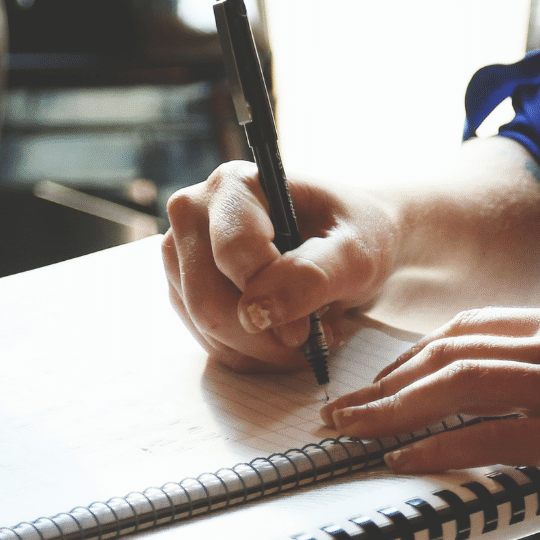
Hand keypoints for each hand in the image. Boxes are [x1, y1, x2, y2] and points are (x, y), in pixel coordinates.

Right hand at [161, 162, 398, 371]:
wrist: (350, 243)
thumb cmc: (356, 234)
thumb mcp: (355, 252)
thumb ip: (312, 275)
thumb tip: (257, 312)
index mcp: (234, 184)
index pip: (233, 253)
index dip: (272, 297)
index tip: (309, 326)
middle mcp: (195, 213)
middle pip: (208, 299)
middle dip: (264, 336)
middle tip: (311, 340)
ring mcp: (183, 255)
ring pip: (205, 327)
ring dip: (261, 349)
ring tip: (305, 334)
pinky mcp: (186, 291)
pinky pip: (210, 342)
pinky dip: (252, 354)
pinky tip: (283, 338)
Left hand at [320, 305, 539, 503]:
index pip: (472, 328)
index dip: (415, 356)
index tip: (381, 380)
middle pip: (450, 352)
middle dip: (385, 382)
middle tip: (342, 410)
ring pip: (459, 387)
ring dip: (392, 412)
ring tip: (352, 434)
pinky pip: (494, 437)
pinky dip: (439, 449)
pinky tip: (405, 463)